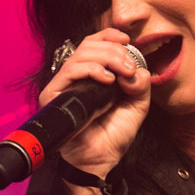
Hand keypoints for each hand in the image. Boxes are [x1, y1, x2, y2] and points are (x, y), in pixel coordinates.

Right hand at [40, 29, 149, 182]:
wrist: (100, 159)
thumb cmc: (113, 135)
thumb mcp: (137, 106)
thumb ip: (141, 84)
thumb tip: (137, 69)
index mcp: (92, 74)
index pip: (94, 43)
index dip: (110, 35)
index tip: (127, 40)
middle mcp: (76, 77)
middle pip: (89, 44)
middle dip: (115, 50)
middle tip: (130, 66)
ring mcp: (63, 85)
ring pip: (81, 54)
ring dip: (107, 57)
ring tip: (123, 72)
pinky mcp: (53, 95)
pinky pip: (71, 71)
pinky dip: (92, 70)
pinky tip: (108, 80)